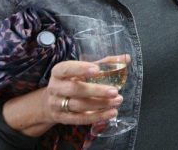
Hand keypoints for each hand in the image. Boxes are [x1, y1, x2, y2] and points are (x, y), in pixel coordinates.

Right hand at [2, 60, 122, 136]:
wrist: (51, 101)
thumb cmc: (73, 80)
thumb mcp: (84, 69)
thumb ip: (105, 63)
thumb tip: (127, 58)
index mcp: (59, 72)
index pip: (67, 69)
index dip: (81, 69)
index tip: (97, 69)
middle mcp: (55, 88)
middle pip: (74, 89)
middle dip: (96, 91)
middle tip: (115, 91)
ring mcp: (57, 104)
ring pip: (78, 105)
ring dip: (100, 104)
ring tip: (117, 101)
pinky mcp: (62, 118)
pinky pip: (80, 119)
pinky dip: (97, 117)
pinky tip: (111, 113)